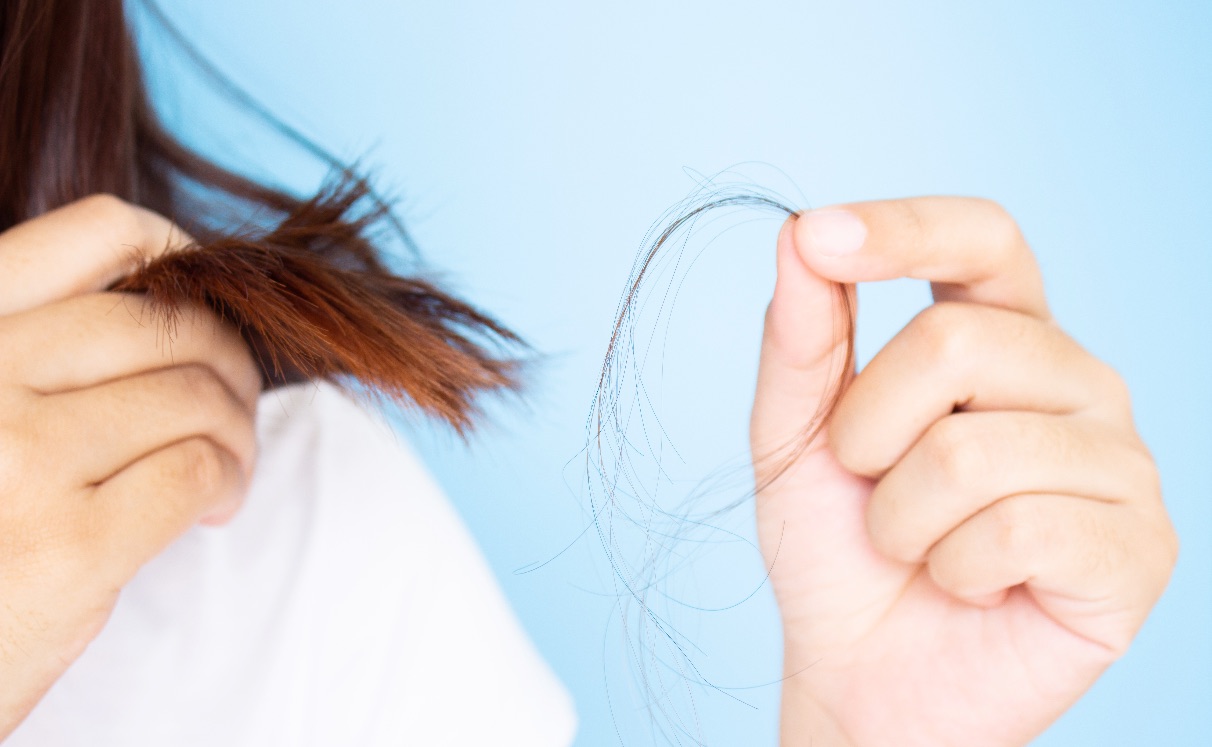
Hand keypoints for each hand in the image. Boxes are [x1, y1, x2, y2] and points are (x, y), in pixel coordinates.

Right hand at [0, 196, 259, 736]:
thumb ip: (40, 352)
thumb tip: (171, 307)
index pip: (98, 232)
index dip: (181, 254)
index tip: (210, 299)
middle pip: (167, 322)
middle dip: (229, 361)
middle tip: (234, 409)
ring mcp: (18, 458)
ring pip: (195, 396)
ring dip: (237, 430)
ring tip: (226, 467)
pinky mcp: (69, 544)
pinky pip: (196, 470)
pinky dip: (227, 482)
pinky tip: (213, 507)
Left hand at [751, 198, 1176, 745]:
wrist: (862, 674)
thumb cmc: (838, 548)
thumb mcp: (796, 436)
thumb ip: (803, 337)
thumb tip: (800, 234)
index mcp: (1002, 336)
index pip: (982, 239)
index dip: (905, 229)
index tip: (820, 236)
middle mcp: (1073, 380)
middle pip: (958, 344)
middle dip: (868, 430)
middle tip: (868, 485)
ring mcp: (1117, 460)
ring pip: (977, 450)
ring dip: (903, 517)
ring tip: (918, 547)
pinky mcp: (1138, 547)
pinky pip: (1019, 529)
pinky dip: (956, 569)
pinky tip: (972, 586)